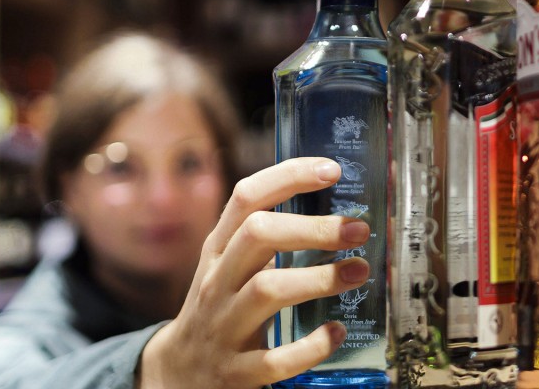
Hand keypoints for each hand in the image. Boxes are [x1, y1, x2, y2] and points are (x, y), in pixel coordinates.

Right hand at [137, 157, 371, 387]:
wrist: (178, 373)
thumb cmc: (220, 307)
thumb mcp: (228, 264)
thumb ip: (264, 235)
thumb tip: (330, 203)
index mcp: (218, 249)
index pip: (246, 198)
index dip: (289, 177)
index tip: (332, 170)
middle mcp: (217, 281)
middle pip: (258, 236)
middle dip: (312, 228)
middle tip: (357, 229)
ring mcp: (224, 326)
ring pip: (267, 290)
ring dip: (320, 278)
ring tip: (359, 272)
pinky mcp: (237, 371)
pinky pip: (275, 358)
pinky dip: (310, 346)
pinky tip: (336, 331)